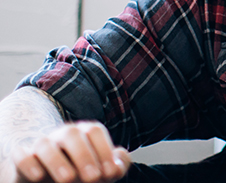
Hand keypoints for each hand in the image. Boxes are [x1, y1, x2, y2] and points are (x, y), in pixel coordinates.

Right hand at [10, 121, 130, 182]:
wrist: (51, 178)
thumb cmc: (82, 171)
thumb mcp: (102, 170)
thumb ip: (117, 165)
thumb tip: (119, 164)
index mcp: (84, 133)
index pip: (94, 131)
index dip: (105, 150)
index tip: (111, 173)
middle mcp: (63, 135)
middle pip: (72, 134)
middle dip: (84, 155)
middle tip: (93, 178)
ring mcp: (42, 145)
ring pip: (45, 144)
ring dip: (57, 161)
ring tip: (69, 179)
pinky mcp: (23, 158)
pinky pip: (22, 156)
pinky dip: (29, 164)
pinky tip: (39, 177)